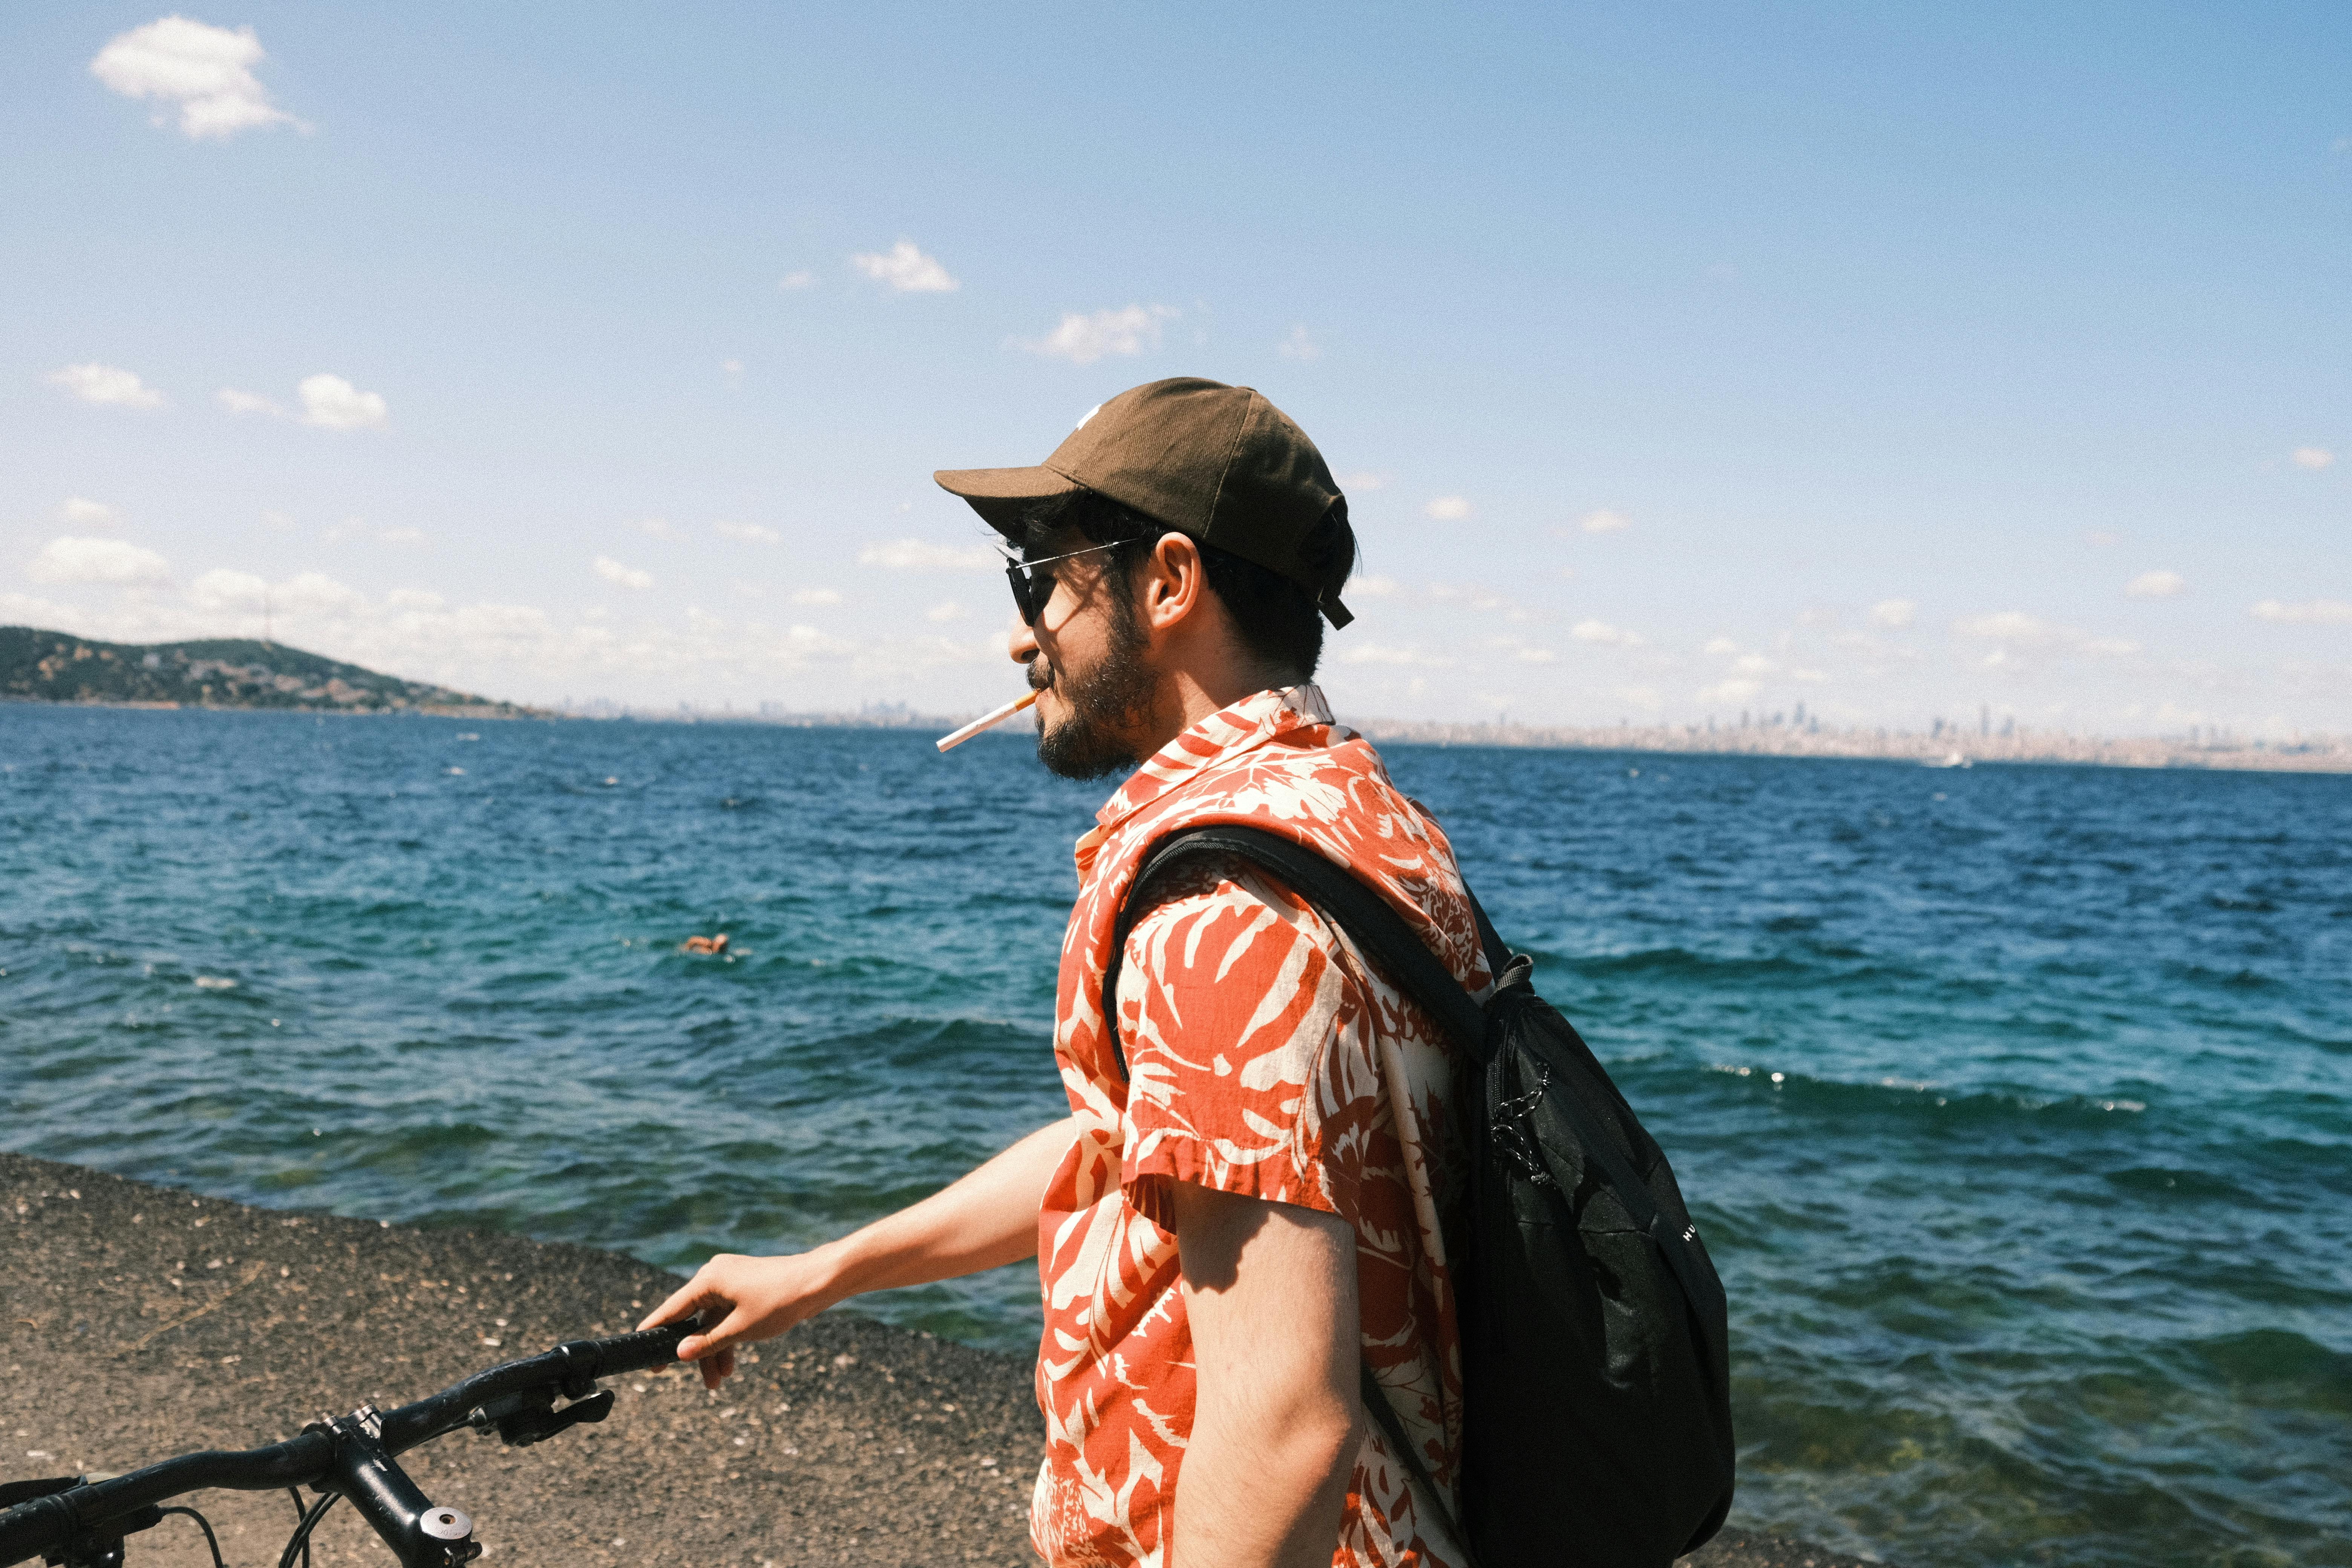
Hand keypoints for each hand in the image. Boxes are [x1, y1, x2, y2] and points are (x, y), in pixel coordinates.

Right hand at [637, 1250, 839, 1389]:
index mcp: (708, 1279)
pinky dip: (727, 1338)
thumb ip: (707, 1343)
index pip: (672, 1309)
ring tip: (717, 1382)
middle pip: (692, 1319)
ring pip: (711, 1322)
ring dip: (713, 1350)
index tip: (638, 1347)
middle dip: (691, 1351)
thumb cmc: (780, 1301)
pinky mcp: (744, 1289)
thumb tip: (679, 1354)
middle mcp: (715, 1277)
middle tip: (668, 1375)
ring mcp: (730, 1282)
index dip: (655, 1330)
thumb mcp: (740, 1329)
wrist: (817, 1282)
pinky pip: (727, 1317)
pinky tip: (728, 1365)